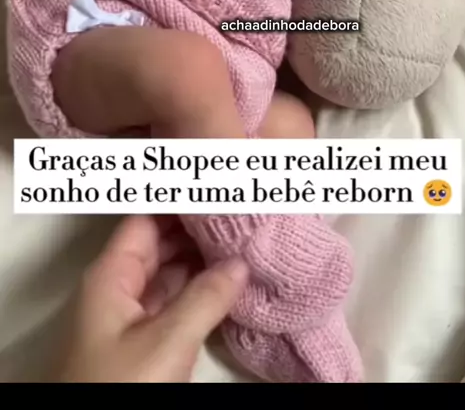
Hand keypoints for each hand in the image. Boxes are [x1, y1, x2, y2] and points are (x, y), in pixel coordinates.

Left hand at [50, 215, 248, 382]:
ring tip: (243, 239)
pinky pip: (174, 301)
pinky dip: (200, 289)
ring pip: (169, 272)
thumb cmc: (121, 387)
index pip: (146, 219)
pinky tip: (229, 281)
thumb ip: (205, 297)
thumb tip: (240, 264)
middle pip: (158, 243)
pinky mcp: (144, 342)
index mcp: (111, 275)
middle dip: (197, 228)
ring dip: (202, 259)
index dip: (180, 202)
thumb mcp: (166, 340)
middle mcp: (118, 287)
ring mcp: (130, 316)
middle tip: (240, 212)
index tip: (218, 189)